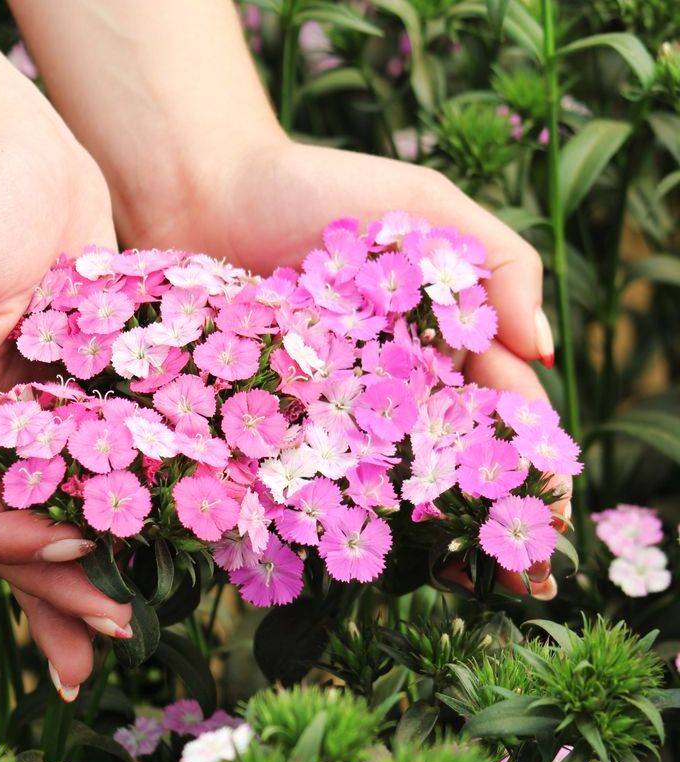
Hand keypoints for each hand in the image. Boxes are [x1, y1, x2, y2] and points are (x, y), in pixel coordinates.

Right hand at [0, 111, 127, 693]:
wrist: (25, 151)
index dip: (6, 543)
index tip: (72, 554)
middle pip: (8, 527)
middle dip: (53, 587)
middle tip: (112, 635)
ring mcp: (31, 409)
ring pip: (54, 506)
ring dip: (84, 570)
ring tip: (126, 625)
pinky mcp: (79, 388)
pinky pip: (98, 457)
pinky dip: (119, 501)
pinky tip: (154, 541)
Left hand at [116, 137, 569, 596]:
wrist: (208, 192)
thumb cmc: (319, 189)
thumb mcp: (426, 202)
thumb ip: (499, 262)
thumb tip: (543, 351)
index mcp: (436, 331)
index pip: (498, 400)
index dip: (529, 451)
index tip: (553, 503)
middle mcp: (391, 374)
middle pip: (448, 446)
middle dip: (484, 502)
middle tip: (517, 569)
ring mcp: (334, 396)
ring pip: (388, 467)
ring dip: (422, 517)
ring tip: (454, 571)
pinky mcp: (278, 409)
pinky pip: (314, 461)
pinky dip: (339, 499)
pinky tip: (363, 541)